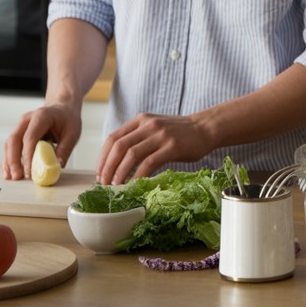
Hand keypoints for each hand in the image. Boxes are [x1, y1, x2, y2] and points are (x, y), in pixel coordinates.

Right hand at [3, 105, 80, 180]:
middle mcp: (27, 119)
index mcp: (42, 116)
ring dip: (9, 161)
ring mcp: (21, 125)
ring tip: (12, 177)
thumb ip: (65, 149)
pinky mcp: (19, 132)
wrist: (63, 109)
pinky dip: (10, 159)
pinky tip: (10, 172)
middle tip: (17, 177)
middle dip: (14, 160)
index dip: (28, 155)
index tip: (29, 171)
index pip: (30, 137)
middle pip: (14, 140)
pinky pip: (11, 146)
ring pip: (9, 144)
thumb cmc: (68, 120)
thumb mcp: (73, 133)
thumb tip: (56, 166)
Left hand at [95, 113, 210, 184]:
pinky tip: (135, 184)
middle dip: (107, 168)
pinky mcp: (172, 147)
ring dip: (120, 173)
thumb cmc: (179, 133)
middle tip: (104, 184)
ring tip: (116, 186)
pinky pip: (149, 163)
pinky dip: (138, 175)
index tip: (99, 174)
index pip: (113, 138)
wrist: (206, 128)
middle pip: (119, 147)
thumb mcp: (155, 129)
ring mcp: (160, 135)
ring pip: (131, 155)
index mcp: (141, 120)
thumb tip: (117, 163)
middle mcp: (148, 125)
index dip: (102, 158)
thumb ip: (138, 138)